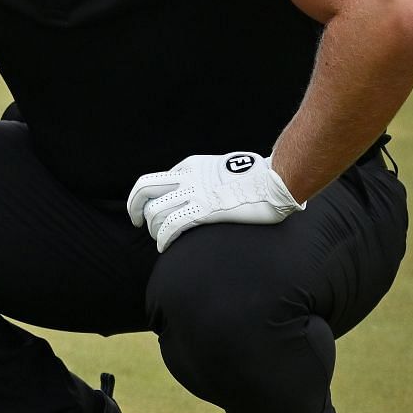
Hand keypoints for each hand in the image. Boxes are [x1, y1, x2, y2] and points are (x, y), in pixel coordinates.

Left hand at [126, 151, 303, 251]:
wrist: (279, 179)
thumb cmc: (262, 176)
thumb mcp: (226, 168)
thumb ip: (210, 178)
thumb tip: (209, 190)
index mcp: (191, 166)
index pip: (156, 180)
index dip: (147, 197)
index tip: (148, 209)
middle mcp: (188, 177)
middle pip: (144, 189)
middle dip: (134, 207)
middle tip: (136, 222)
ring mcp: (195, 194)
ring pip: (155, 212)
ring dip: (153, 229)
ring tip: (160, 239)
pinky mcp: (205, 211)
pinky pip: (172, 226)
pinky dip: (163, 238)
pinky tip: (164, 246)